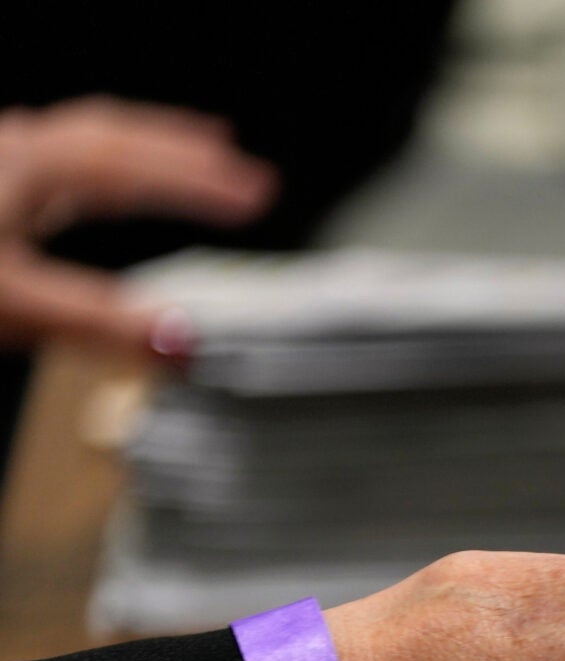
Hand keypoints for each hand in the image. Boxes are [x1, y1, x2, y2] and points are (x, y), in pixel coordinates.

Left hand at [0, 97, 275, 355]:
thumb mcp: (19, 303)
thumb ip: (104, 322)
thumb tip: (186, 341)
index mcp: (29, 164)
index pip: (137, 166)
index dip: (202, 182)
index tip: (258, 198)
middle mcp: (15, 150)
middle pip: (117, 135)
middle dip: (189, 152)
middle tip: (248, 171)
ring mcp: (1, 163)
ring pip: (89, 138)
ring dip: (150, 146)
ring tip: (198, 150)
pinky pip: (63, 155)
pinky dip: (107, 163)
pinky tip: (107, 180)